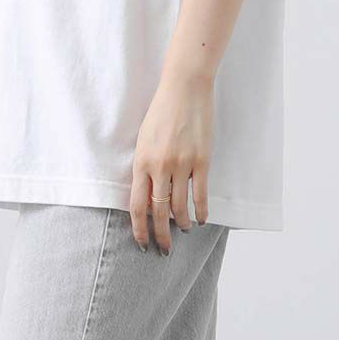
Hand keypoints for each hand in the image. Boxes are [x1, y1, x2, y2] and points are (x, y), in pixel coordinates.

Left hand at [129, 70, 213, 253]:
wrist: (183, 89)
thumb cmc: (161, 113)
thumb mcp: (144, 140)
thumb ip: (144, 168)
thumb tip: (149, 198)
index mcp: (141, 163)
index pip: (137, 206)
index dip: (140, 229)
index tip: (143, 243)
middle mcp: (159, 167)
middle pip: (158, 212)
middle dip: (160, 235)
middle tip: (164, 250)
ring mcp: (181, 165)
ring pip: (180, 207)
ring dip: (181, 224)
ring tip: (183, 232)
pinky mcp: (201, 161)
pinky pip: (200, 194)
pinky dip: (201, 210)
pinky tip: (201, 219)